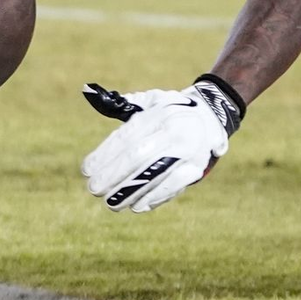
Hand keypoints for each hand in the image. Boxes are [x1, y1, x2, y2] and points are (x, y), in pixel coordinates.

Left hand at [80, 77, 243, 212]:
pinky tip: (136, 206)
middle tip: (94, 189)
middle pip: (137, 157)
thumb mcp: (152, 100)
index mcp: (160, 113)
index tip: (86, 170)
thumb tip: (90, 93)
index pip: (127, 136)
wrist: (214, 114)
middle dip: (112, 175)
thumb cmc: (173, 110)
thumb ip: (124, 103)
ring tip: (111, 203)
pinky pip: (172, 187)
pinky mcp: (197, 167)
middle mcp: (175, 131)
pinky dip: (153, 198)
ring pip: (153, 176)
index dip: (105, 154)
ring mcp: (188, 150)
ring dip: (128, 192)